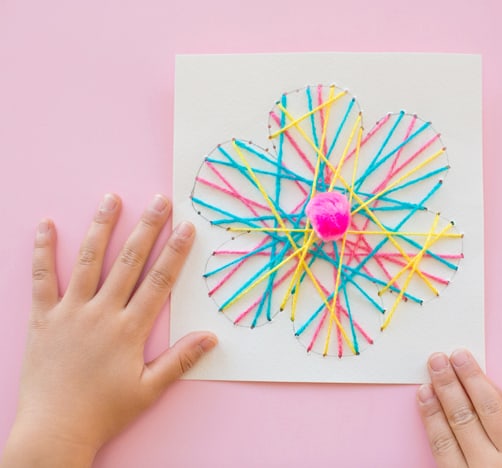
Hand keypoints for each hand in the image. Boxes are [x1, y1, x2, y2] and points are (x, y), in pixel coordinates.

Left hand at [1, 194, 216, 467]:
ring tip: (112, 199)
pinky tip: (45, 225)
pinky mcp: (43, 317)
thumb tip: (211, 337)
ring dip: (102, 227)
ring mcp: (70, 311)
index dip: (175, 251)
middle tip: (160, 201)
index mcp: (129, 329)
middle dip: (147, 228)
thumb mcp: (148, 390)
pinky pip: (42, 278)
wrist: (54, 429)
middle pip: (128, 261)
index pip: (159, 281)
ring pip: (89, 261)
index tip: (186, 227)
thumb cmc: (104, 411)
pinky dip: (43, 250)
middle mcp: (101, 312)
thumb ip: (180, 360)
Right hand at [417, 350, 501, 466]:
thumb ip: (457, 467)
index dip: (430, 414)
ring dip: (471, 380)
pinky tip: (487, 381)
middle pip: (462, 419)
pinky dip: (501, 395)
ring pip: (489, 410)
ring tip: (458, 357)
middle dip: (446, 387)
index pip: (442, 443)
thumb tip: (440, 425)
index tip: (422, 391)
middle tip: (435, 360)